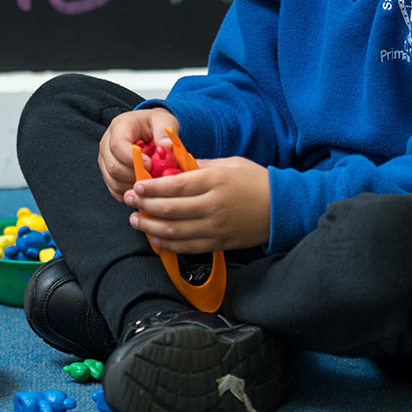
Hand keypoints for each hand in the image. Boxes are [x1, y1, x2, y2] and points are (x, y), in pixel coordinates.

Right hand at [98, 107, 179, 200]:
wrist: (147, 128)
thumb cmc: (154, 125)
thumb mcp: (164, 121)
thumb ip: (165, 133)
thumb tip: (167, 147)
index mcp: (119, 127)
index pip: (117, 146)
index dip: (133, 159)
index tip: (150, 165)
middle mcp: (106, 144)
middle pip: (114, 167)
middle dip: (136, 176)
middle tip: (154, 176)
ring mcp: (105, 161)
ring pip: (114, 182)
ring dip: (135, 187)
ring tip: (151, 181)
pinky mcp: (108, 174)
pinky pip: (115, 191)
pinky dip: (131, 193)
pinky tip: (144, 187)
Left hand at [123, 156, 269, 252]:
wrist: (284, 208)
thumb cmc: (255, 181)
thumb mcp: (228, 163)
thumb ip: (199, 164)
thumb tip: (173, 164)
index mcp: (214, 182)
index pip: (175, 185)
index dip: (151, 188)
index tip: (135, 186)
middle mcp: (213, 206)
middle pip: (170, 209)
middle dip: (144, 206)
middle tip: (127, 201)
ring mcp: (216, 228)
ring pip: (175, 231)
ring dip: (151, 227)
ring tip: (136, 220)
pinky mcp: (220, 243)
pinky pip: (189, 247)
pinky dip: (169, 244)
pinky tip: (156, 238)